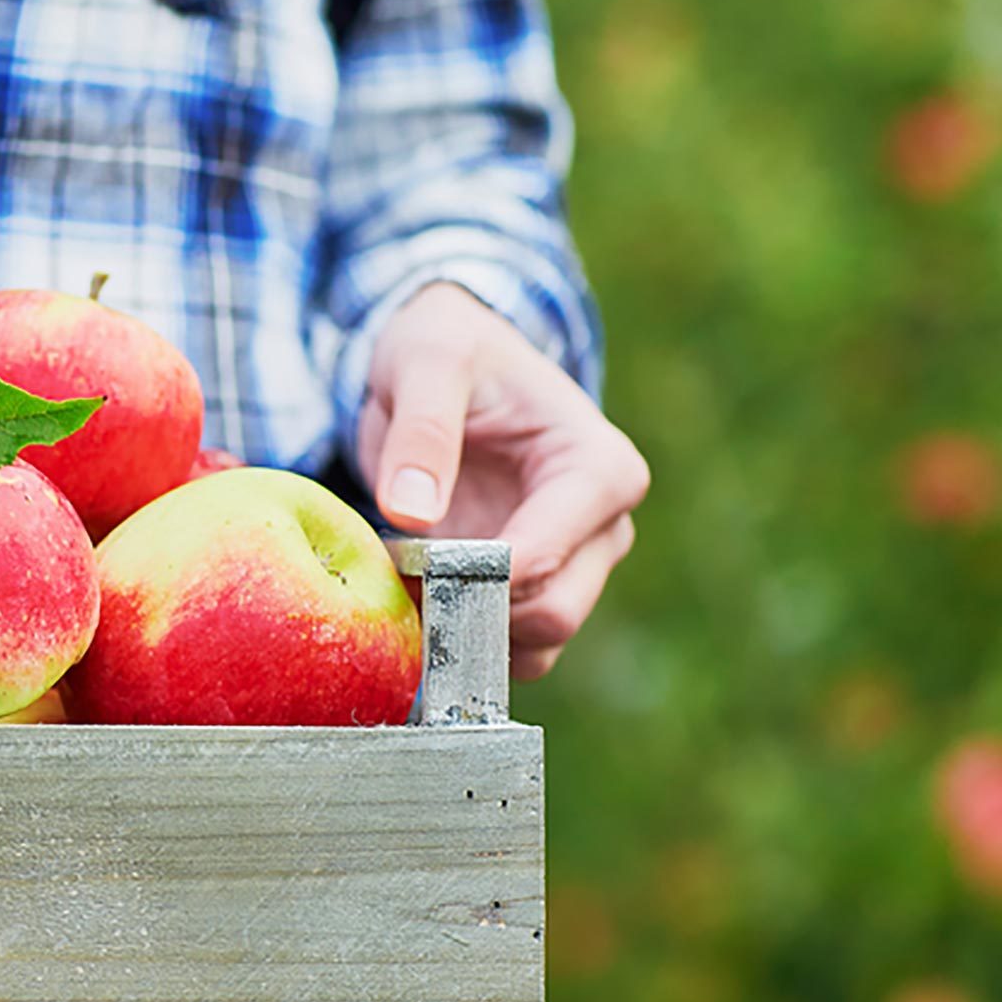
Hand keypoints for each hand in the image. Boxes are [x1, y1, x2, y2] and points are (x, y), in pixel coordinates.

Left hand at [357, 283, 649, 678]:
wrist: (447, 367)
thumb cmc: (448, 351)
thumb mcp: (427, 363)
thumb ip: (422, 431)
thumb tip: (412, 514)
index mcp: (599, 468)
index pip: (545, 555)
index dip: (473, 573)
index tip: (410, 558)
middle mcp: (604, 528)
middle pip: (552, 613)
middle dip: (468, 610)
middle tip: (398, 576)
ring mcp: (577, 568)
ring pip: (535, 647)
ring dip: (462, 635)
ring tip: (402, 584)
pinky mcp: (538, 592)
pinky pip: (508, 650)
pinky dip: (459, 643)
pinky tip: (414, 602)